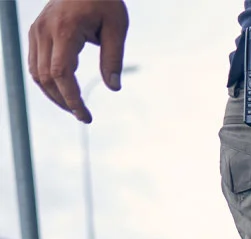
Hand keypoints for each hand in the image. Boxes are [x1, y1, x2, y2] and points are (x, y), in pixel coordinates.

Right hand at [28, 0, 127, 123]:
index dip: (71, 99)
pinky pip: (34, 62)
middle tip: (84, 116)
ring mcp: (36, 30)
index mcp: (65, 30)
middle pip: (45, 77)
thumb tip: (114, 88)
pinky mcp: (36, 31)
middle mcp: (44, 31)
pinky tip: (63, 90)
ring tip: (74, 107)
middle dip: (63, 101)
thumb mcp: (117, 27)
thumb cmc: (104, 0)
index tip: (86, 116)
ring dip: (53, 93)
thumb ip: (113, 58)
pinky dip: (46, 79)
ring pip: (36, 72)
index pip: (60, 74)